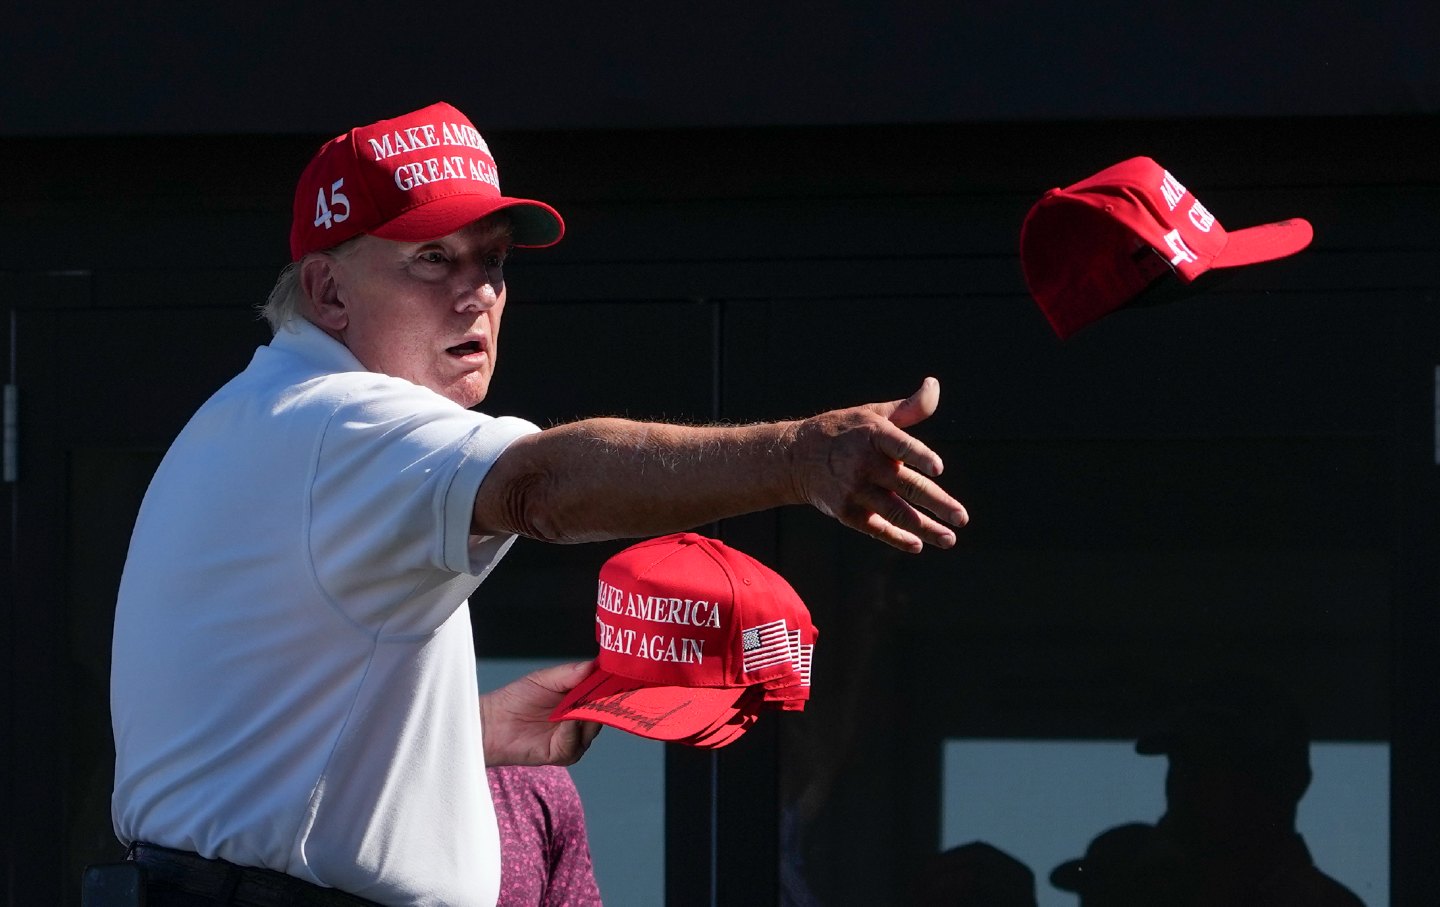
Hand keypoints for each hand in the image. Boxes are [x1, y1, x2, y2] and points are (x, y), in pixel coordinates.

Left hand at [479, 661, 602, 766]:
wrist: (492, 722)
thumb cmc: (515, 699)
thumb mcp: (545, 678)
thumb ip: (570, 673)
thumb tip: (593, 665)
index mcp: (578, 701)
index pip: (602, 694)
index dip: (610, 686)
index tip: (617, 676)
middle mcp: (579, 721)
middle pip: (602, 713)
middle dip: (604, 702)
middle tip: (606, 690)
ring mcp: (573, 739)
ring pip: (592, 729)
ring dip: (588, 716)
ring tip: (581, 704)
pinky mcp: (562, 754)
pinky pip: (575, 744)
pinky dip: (573, 731)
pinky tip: (567, 720)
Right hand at [788, 377, 968, 552]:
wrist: (796, 458)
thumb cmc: (845, 432)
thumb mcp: (873, 414)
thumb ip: (909, 408)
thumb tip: (933, 385)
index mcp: (874, 436)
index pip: (901, 446)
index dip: (919, 456)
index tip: (938, 469)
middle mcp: (864, 464)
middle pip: (906, 486)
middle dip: (937, 503)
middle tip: (961, 517)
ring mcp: (855, 491)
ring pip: (896, 513)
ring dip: (925, 528)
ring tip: (950, 539)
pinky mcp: (847, 512)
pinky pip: (877, 529)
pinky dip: (898, 539)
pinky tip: (918, 544)